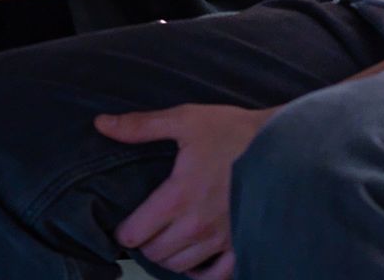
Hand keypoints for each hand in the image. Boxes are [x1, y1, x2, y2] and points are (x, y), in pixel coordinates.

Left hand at [101, 102, 272, 279]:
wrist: (281, 146)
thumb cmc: (232, 131)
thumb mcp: (184, 119)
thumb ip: (140, 126)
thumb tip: (101, 123)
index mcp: (178, 196)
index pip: (136, 233)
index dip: (124, 232)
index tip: (124, 225)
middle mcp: (197, 225)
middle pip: (156, 253)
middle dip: (144, 244)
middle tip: (144, 230)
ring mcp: (222, 240)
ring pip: (181, 267)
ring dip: (169, 258)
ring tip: (166, 241)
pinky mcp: (243, 245)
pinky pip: (217, 276)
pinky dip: (201, 275)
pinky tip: (194, 264)